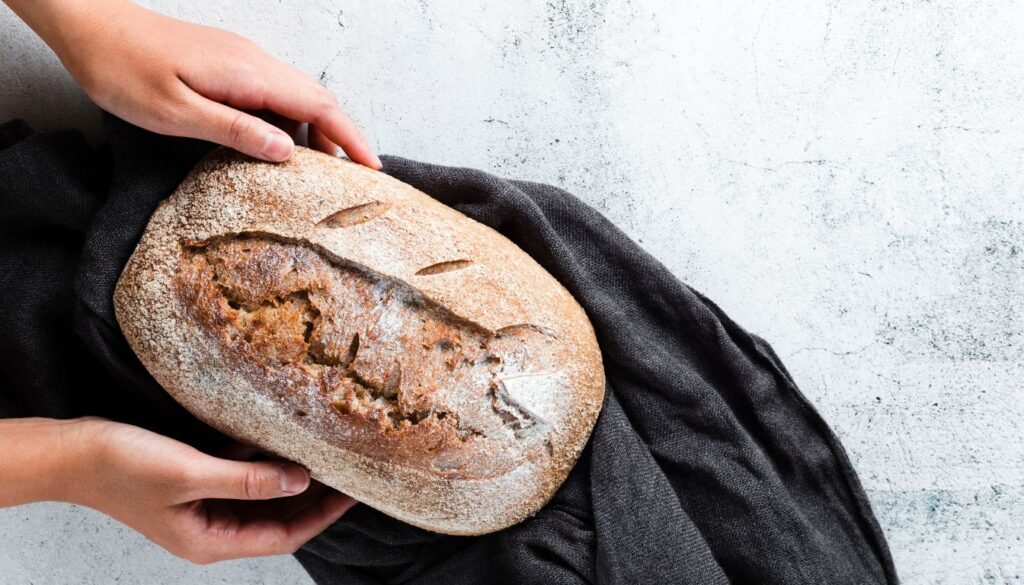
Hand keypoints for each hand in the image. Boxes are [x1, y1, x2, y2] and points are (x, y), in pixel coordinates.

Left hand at [4, 0, 379, 166]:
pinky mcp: (228, 63)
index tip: (373, 168)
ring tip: (316, 174)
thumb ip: (235, 132)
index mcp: (249, 74)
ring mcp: (242, 59)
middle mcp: (254, 62)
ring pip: (296, 97)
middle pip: (317, 100)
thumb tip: (288, 152)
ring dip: (313, 132)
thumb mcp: (177, 113)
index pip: (320, 105)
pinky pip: (272, 93)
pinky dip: (287, 121)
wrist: (89, 26)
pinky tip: (275, 147)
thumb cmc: (123, 70)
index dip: (351, 138)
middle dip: (340, 139)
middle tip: (351, 181)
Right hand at [57, 418, 354, 563]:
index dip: (322, 515)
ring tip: (325, 454)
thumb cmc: (123, 466)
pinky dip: (260, 462)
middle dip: (313, 497)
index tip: (354, 492)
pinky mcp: (194, 484)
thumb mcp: (192, 473)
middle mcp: (211, 530)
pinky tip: (279, 441)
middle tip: (348, 469)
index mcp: (211, 541)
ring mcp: (202, 507)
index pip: (284, 535)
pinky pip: (239, 477)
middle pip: (278, 518)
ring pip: (261, 497)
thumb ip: (248, 480)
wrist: (71, 452)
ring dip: (289, 477)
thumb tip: (302, 481)